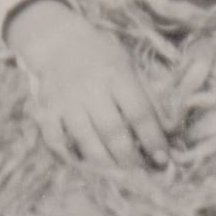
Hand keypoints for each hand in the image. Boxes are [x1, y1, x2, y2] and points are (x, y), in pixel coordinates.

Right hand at [6, 0, 169, 170]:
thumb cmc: (102, 56)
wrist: (58, 40)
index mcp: (116, 74)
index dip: (152, 139)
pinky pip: (54, 140)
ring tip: (119, 176)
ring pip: (86, 140)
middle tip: (142, 174)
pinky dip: (67, 157)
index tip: (163, 159)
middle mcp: (90, 88)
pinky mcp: (46, 109)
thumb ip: (148, 97)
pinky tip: (83, 166)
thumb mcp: (129, 66)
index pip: (139, 112)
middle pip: (113, 131)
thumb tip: (170, 130)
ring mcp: (65, 100)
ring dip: (104, 163)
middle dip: (130, 158)